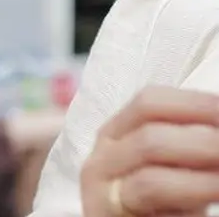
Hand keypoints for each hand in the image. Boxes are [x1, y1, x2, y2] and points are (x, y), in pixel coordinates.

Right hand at [81, 86, 218, 215]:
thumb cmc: (164, 213)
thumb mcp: (174, 173)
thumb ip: (191, 146)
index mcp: (115, 137)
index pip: (150, 102)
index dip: (196, 104)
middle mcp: (101, 158)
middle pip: (152, 130)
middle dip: (206, 135)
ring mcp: (100, 188)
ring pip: (148, 153)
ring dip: (204, 156)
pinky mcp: (108, 213)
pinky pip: (151, 188)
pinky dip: (193, 184)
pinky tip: (216, 187)